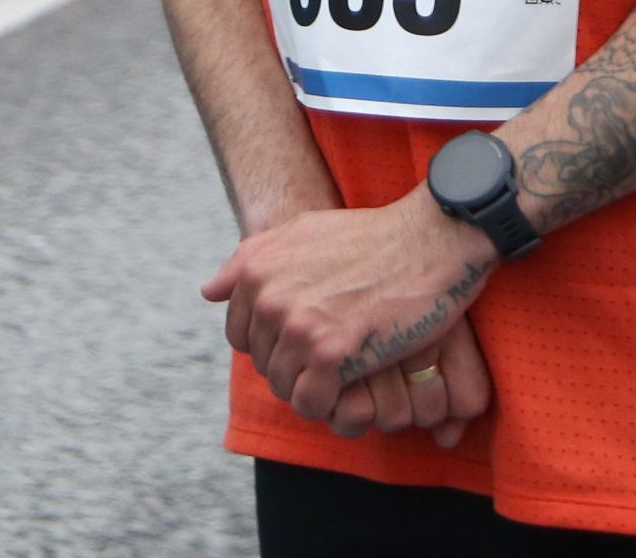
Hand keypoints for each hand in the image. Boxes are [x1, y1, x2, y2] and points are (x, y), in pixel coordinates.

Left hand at [203, 190, 498, 424]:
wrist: (428, 239)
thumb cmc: (369, 237)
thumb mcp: (300, 232)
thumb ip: (249, 262)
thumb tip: (208, 291)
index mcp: (257, 269)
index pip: (241, 336)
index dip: (274, 344)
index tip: (307, 339)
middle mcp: (270, 298)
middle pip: (265, 364)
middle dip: (295, 367)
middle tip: (334, 356)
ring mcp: (299, 326)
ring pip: (285, 388)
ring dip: (314, 388)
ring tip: (345, 371)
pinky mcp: (332, 353)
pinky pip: (311, 402)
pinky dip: (330, 403)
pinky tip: (353, 384)